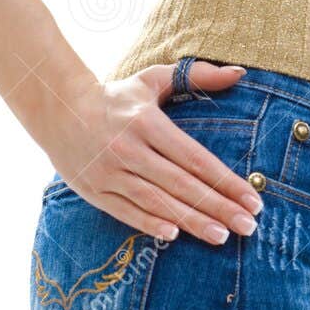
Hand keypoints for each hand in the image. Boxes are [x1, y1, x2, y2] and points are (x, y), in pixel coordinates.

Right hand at [50, 59, 263, 243]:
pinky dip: (150, 224)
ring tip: (221, 236)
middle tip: (248, 226)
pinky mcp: (94, 190)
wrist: (57, 108)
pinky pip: (126, 211)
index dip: (226, 181)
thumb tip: (240, 73)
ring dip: (191, 221)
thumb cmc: (116, 96)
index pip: (195, 158)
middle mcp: (129, 149)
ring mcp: (110, 172)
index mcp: (147, 122)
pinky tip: (175, 235)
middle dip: (219, 207)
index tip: (253, 198)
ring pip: (157, 202)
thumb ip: (198, 75)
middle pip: (182, 184)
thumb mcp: (153, 80)